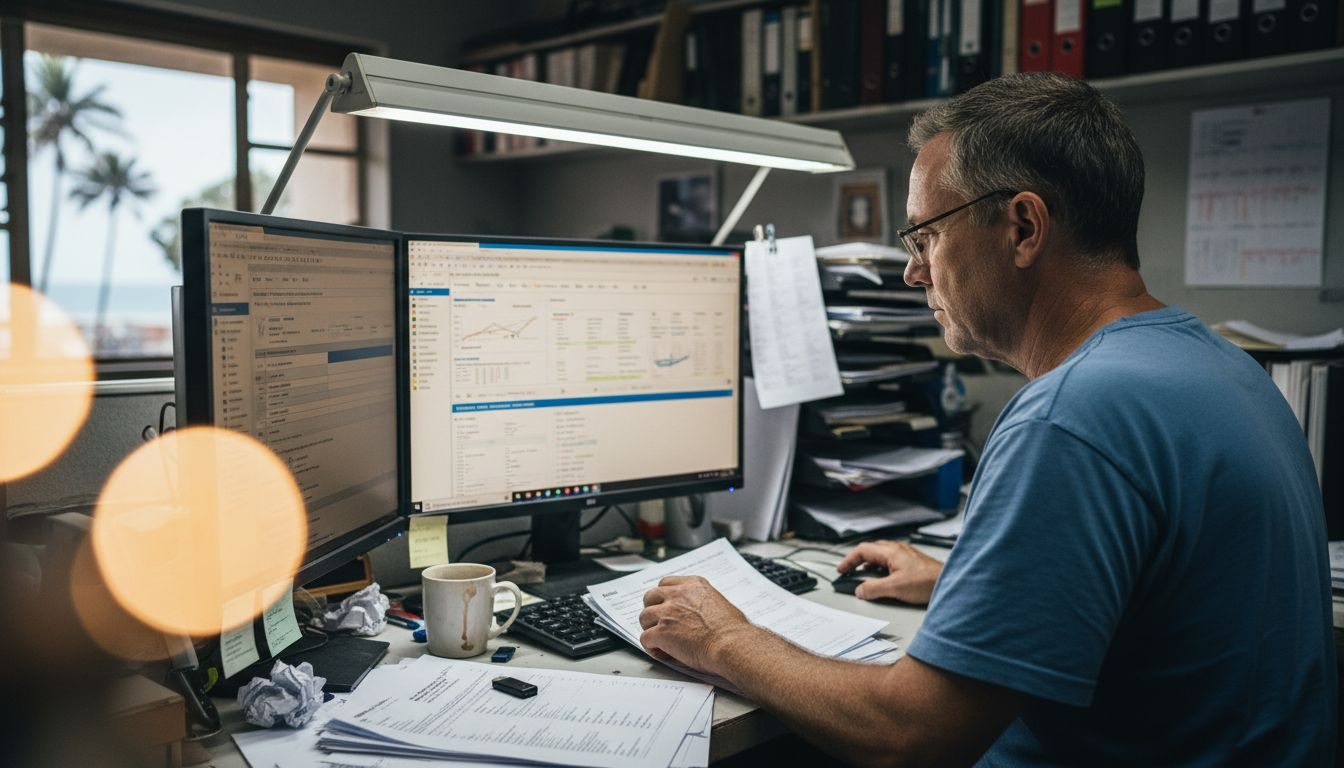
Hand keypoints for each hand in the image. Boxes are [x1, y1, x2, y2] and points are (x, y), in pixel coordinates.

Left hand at [639, 575, 754, 675]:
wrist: (731, 644)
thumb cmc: (732, 630)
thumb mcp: (719, 602)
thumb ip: (702, 602)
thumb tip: (698, 612)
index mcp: (693, 586)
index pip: (666, 583)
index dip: (663, 597)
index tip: (664, 606)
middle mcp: (678, 595)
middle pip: (650, 597)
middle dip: (652, 610)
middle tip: (659, 623)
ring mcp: (667, 613)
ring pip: (644, 617)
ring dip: (650, 628)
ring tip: (661, 640)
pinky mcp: (661, 632)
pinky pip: (645, 638)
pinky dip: (651, 647)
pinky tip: (662, 652)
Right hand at [836, 540, 942, 604]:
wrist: (949, 582)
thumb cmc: (927, 581)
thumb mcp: (895, 587)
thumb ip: (874, 588)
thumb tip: (860, 590)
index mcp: (891, 551)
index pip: (862, 550)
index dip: (849, 560)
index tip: (841, 569)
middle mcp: (898, 550)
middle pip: (871, 550)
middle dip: (857, 561)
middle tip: (849, 571)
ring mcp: (906, 555)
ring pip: (881, 556)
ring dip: (869, 565)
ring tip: (863, 576)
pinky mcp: (912, 563)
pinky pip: (890, 561)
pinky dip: (881, 568)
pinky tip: (883, 579)